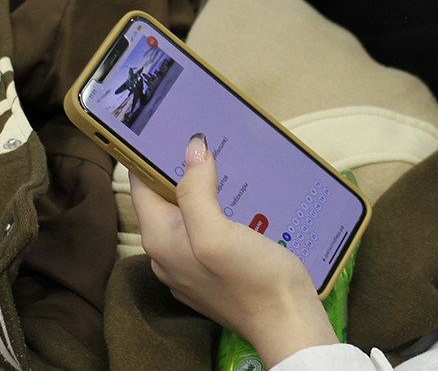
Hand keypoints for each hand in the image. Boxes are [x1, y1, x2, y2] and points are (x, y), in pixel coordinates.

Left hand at [132, 134, 337, 367]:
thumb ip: (196, 192)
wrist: (286, 320)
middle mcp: (170, 252)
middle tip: (205, 134)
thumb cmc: (252, 280)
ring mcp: (193, 263)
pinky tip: (241, 196)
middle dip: (180, 167)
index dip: (148, 155)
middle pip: (166, 198)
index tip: (164, 125)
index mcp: (163, 240)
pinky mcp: (216, 268)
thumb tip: (191, 148)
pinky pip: (209, 227)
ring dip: (204, 185)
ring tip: (225, 157)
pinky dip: (219, 206)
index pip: (142, 186)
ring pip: (190, 212)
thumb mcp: (218, 233)